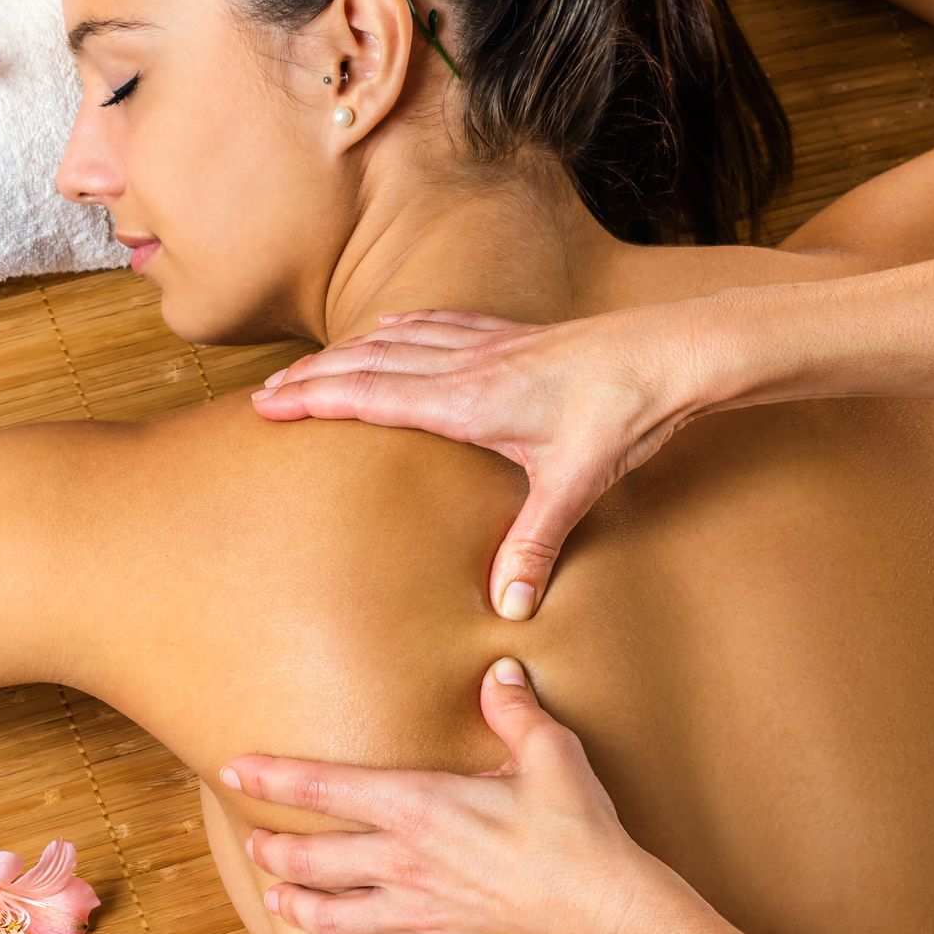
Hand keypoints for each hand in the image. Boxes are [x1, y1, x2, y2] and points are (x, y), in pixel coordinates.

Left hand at [220, 658, 713, 933]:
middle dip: (278, 848)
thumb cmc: (577, 829)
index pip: (326, 786)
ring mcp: (421, 914)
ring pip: (336, 915)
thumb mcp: (549, 753)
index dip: (275, 777)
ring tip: (276, 895)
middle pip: (317, 858)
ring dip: (299, 906)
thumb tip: (500, 671)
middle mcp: (406, 862)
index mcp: (419, 805)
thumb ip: (515, 710)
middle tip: (256, 842)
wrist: (607, 910)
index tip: (236, 770)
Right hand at [249, 302, 742, 619]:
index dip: (312, 398)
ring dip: (346, 352)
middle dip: (310, 376)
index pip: (370, 395)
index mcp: (468, 399)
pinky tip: (388, 331)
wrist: (670, 354)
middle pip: (367, 363)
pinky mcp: (510, 335)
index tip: (265, 404)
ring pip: (395, 339)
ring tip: (308, 367)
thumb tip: (508, 608)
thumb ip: (533, 545)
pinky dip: (395, 329)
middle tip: (263, 392)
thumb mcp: (575, 486)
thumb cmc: (623, 415)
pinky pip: (434, 325)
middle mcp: (467, 364)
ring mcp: (487, 343)